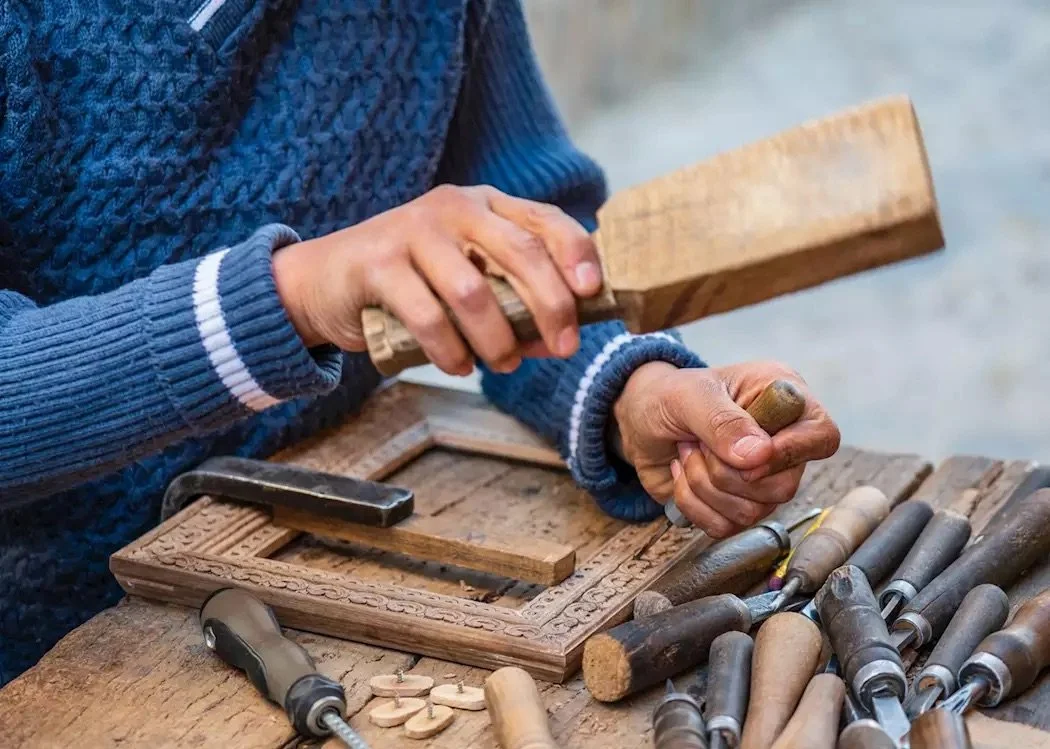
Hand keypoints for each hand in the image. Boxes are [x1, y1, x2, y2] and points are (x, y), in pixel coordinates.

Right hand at [272, 185, 602, 374]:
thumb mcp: (467, 280)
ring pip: (474, 292)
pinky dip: (451, 352)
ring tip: (503, 365)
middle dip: (551, 306)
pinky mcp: (378, 263)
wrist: (325, 280)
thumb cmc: (412, 284)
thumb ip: (511, 302)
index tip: (593, 292)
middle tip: (564, 348)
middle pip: (520, 253)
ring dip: (498, 339)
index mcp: (484, 205)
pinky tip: (458, 367)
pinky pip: (428, 317)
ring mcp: (413, 231)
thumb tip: (561, 340)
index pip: (545, 219)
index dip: (577, 253)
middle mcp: (453, 208)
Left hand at [612, 361, 839, 536]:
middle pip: (784, 485)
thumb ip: (722, 421)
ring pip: (752, 511)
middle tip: (696, 443)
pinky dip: (693, 504)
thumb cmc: (667, 396)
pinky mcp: (737, 504)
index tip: (747, 455)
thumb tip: (759, 455)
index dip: (790, 453)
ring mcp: (762, 477)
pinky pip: (725, 527)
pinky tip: (683, 473)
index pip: (822, 435)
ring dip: (704, 485)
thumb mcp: (688, 395)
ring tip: (687, 452)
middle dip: (725, 471)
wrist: (638, 422)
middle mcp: (781, 440)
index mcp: (783, 399)